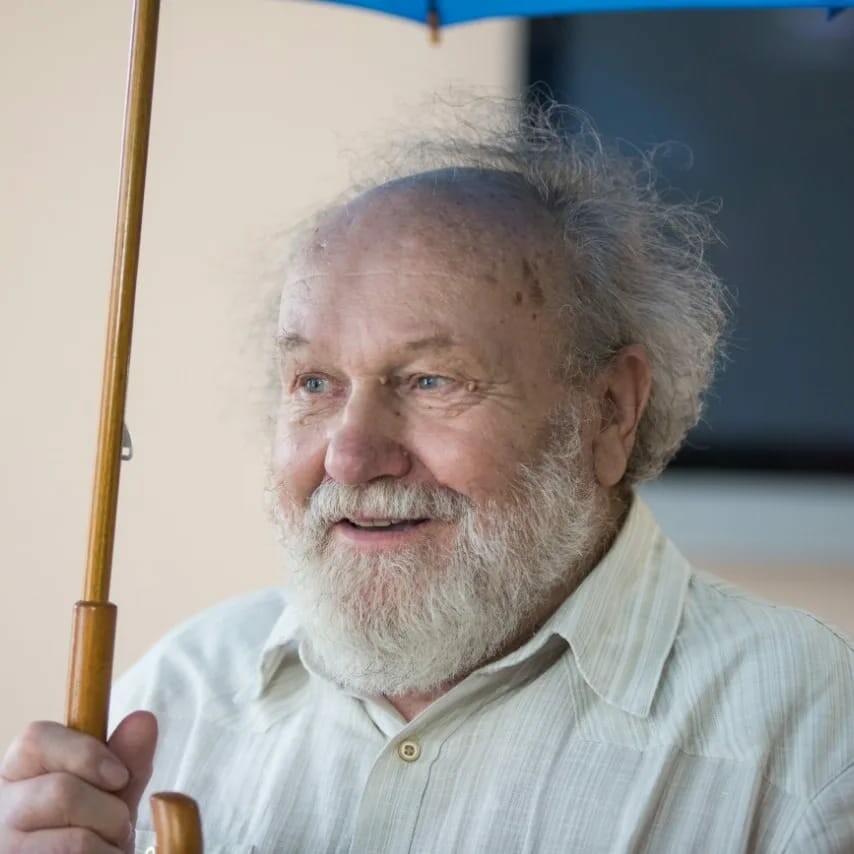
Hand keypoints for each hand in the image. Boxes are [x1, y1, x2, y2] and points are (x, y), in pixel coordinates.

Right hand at [0, 711, 156, 852]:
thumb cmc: (93, 826)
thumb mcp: (112, 790)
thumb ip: (127, 757)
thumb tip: (143, 720)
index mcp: (20, 770)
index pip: (36, 739)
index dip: (85, 754)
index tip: (119, 776)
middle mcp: (2, 806)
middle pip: (60, 791)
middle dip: (109, 810)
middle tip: (121, 824)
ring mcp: (5, 846)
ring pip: (74, 839)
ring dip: (108, 842)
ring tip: (109, 844)